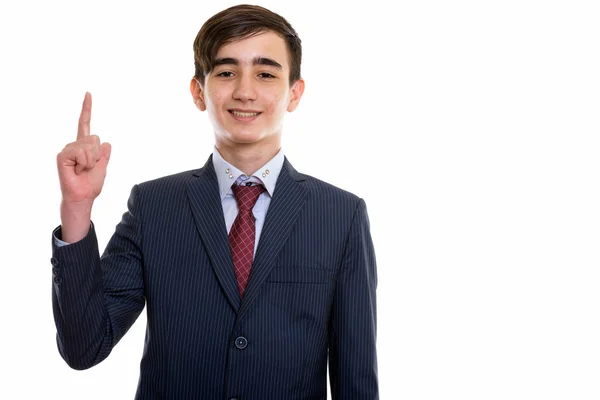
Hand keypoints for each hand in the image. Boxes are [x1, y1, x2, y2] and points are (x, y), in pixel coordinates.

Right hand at [57, 92, 111, 208]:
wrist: (83, 196)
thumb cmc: (91, 185)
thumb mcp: (103, 167)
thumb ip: (104, 156)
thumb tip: (108, 143)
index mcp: (84, 146)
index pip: (85, 124)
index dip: (86, 109)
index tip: (88, 93)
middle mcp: (75, 145)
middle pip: (95, 139)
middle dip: (97, 155)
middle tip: (89, 168)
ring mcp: (68, 149)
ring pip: (90, 146)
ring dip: (91, 161)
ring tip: (83, 170)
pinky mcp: (63, 156)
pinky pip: (81, 152)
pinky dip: (84, 163)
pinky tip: (77, 170)